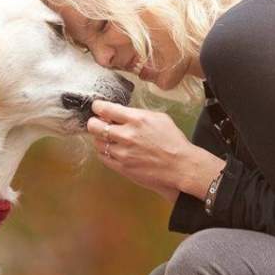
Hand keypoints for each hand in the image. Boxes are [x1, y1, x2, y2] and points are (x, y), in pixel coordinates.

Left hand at [88, 100, 223, 202]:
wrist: (180, 167)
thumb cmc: (173, 141)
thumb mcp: (159, 118)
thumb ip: (138, 113)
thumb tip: (121, 112)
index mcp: (136, 119)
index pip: (105, 109)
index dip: (97, 107)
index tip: (97, 108)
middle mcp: (126, 135)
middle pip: (94, 126)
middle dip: (94, 123)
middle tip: (98, 123)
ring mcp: (122, 153)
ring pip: (97, 143)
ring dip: (101, 139)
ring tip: (110, 139)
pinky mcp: (122, 167)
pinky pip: (103, 157)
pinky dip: (105, 152)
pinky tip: (114, 150)